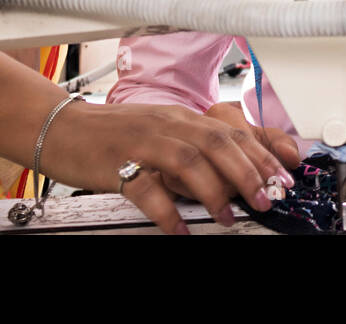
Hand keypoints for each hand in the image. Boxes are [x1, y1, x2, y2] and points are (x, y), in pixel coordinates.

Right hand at [40, 100, 301, 234]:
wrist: (60, 128)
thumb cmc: (112, 134)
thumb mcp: (161, 134)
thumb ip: (193, 148)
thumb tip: (232, 173)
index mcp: (181, 117)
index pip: (232, 131)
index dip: (263, 152)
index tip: (285, 173)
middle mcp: (167, 124)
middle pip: (218, 142)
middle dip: (249, 171)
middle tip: (268, 197)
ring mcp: (142, 141)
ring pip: (189, 160)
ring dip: (215, 189)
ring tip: (230, 216)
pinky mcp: (116, 163)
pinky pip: (146, 187)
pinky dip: (166, 210)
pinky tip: (180, 228)